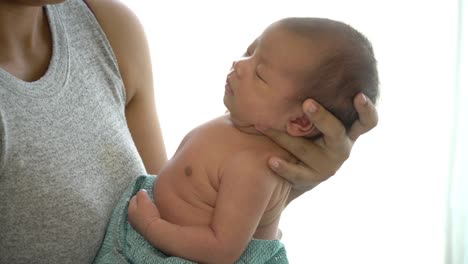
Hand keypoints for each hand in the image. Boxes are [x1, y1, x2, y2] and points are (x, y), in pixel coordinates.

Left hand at [128, 189, 160, 237]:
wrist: (153, 230)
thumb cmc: (148, 214)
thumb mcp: (144, 201)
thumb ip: (141, 194)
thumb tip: (141, 191)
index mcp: (130, 209)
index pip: (133, 199)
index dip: (139, 195)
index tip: (145, 193)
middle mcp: (131, 218)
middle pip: (135, 207)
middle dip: (140, 203)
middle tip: (147, 200)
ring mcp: (136, 225)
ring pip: (138, 214)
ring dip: (142, 211)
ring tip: (150, 208)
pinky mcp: (142, 229)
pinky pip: (142, 220)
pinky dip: (145, 217)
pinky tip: (150, 216)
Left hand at [259, 93, 377, 189]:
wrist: (300, 170)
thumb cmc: (309, 132)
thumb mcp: (318, 119)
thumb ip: (314, 97)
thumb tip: (298, 51)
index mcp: (348, 131)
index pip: (367, 122)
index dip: (367, 109)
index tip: (359, 94)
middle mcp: (342, 148)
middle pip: (336, 132)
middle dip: (322, 117)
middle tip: (307, 103)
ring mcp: (327, 166)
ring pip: (306, 150)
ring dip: (284, 136)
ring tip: (262, 125)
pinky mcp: (311, 179)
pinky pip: (296, 173)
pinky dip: (284, 166)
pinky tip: (270, 160)